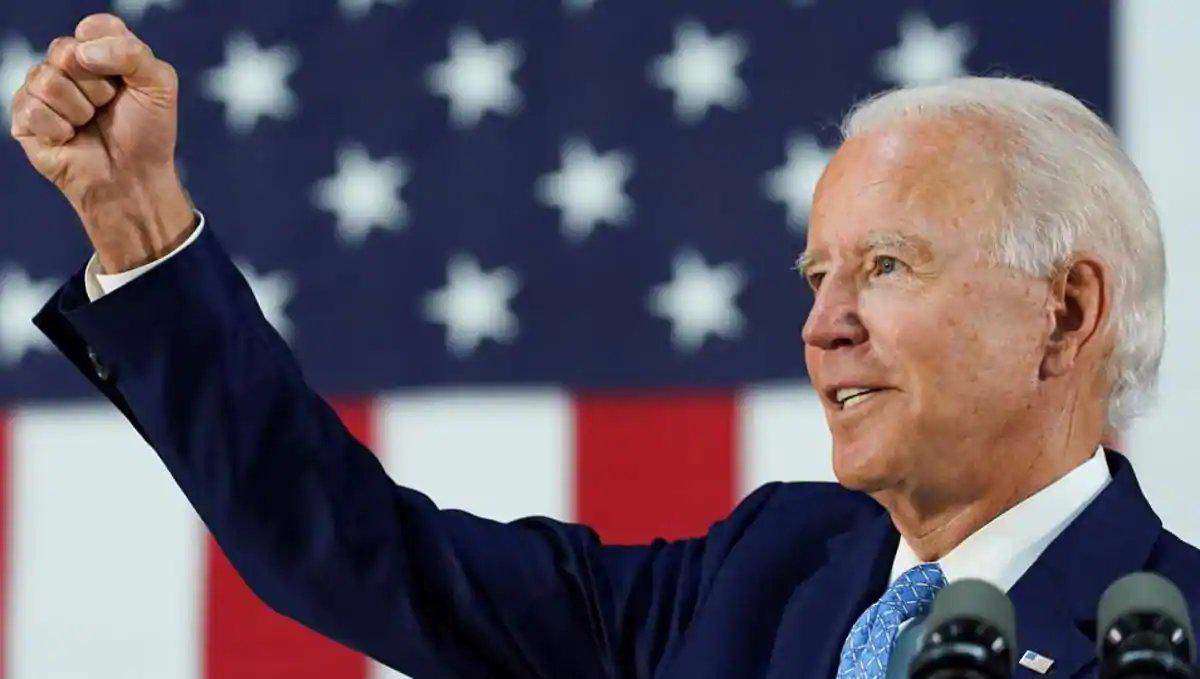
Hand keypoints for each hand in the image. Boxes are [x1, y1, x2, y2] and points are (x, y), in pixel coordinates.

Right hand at [9, 13, 195, 273]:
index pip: (94, 27)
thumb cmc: (147, 133)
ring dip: (79, 110)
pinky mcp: (25, 116)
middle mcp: (67, 64)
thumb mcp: (159, 86)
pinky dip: (61, 129)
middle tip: (108, 107)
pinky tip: (70, 139)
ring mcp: (42, 89)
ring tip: (89, 124)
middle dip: (97, 86)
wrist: (134, 179)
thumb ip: (132, 53)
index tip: (127, 83)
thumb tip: (81, 53)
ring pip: (47, 79)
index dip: (113, 55)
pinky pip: (34, 108)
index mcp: (99, 50)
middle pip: (66, 51)